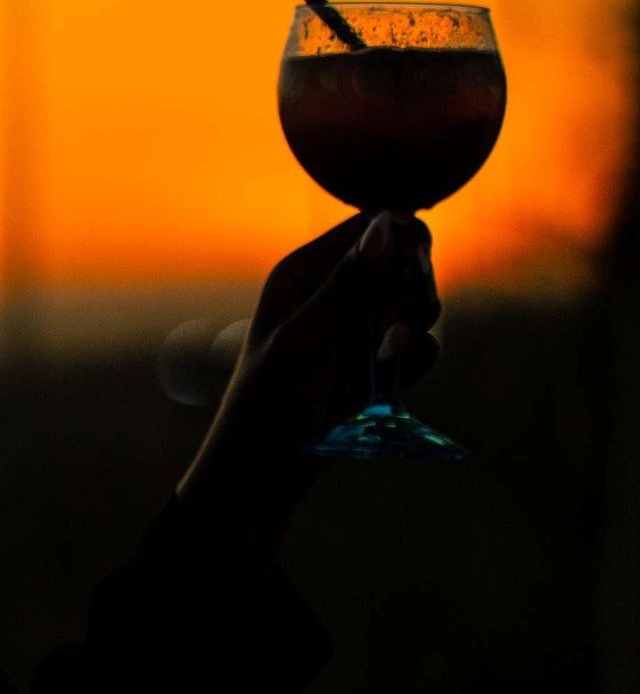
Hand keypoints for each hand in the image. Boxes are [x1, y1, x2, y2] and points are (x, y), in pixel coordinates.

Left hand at [175, 211, 439, 575]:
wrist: (270, 467)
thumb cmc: (270, 399)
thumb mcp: (304, 338)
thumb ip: (347, 285)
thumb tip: (387, 227)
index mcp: (308, 271)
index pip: (373, 228)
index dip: (402, 242)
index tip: (411, 269)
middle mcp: (338, 291)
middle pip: (407, 261)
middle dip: (407, 293)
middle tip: (386, 335)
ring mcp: (364, 327)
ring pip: (420, 302)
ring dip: (410, 327)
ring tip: (379, 361)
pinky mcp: (384, 364)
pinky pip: (423, 345)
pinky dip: (414, 360)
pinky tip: (387, 381)